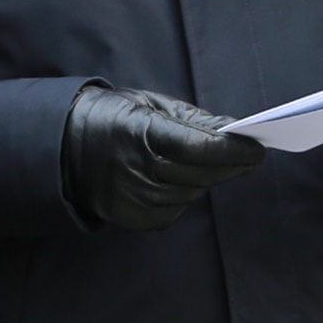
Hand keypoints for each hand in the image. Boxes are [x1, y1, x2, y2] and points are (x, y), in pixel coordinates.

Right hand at [61, 83, 266, 229]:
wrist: (64, 149)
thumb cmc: (113, 118)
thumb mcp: (149, 104)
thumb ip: (193, 120)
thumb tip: (234, 131)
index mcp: (140, 133)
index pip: (198, 147)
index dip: (232, 150)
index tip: (258, 148)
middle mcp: (137, 170)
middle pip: (201, 174)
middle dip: (231, 164)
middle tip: (251, 154)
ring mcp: (134, 199)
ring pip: (192, 193)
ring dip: (207, 178)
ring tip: (209, 162)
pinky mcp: (134, 219)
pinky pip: (176, 209)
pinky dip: (185, 194)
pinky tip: (178, 178)